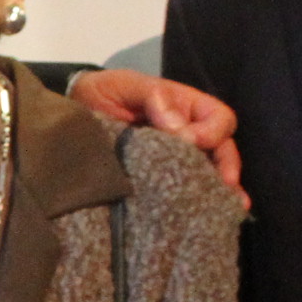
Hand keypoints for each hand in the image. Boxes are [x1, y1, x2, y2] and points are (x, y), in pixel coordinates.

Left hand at [68, 68, 245, 202]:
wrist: (74, 113)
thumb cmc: (105, 92)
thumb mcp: (126, 86)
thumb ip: (154, 99)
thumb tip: (179, 128)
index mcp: (186, 108)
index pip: (218, 118)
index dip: (213, 132)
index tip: (194, 142)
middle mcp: (188, 134)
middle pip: (222, 151)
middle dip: (227, 169)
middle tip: (224, 186)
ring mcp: (175, 159)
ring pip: (208, 174)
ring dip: (218, 190)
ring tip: (226, 207)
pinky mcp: (159, 179)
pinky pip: (182, 190)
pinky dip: (195, 202)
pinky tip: (204, 215)